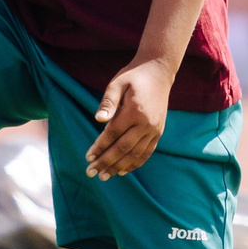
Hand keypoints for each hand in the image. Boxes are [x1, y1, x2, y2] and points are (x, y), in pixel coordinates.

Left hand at [85, 57, 172, 179]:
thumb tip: (98, 119)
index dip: (100, 147)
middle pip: (123, 148)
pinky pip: (147, 152)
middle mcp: (146, 123)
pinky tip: (123, 171)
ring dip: (119, 167)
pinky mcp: (159, 132)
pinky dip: (135, 163)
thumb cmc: (134, 77)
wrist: (159, 72)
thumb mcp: (117, 83)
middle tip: (91, 172)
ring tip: (104, 176)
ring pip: (135, 154)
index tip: (88, 157)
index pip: (113, 134)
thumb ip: (108, 101)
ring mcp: (155, 129)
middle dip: (106, 162)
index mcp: (134, 111)